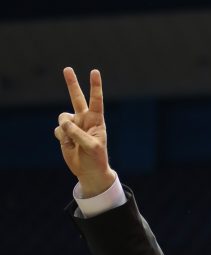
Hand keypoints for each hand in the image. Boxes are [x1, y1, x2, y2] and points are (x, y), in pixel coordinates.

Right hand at [54, 67, 115, 196]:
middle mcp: (84, 120)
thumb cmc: (96, 159)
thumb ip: (78, 133)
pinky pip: (58, 131)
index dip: (95, 86)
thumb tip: (64, 123)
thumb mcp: (91, 146)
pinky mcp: (64, 134)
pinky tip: (69, 146)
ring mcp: (73, 126)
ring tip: (73, 142)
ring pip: (63, 118)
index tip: (94, 72)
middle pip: (76, 98)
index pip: (96, 101)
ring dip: (66, 130)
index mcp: (96, 121)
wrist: (89, 172)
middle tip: (67, 69)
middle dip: (72, 83)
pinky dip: (62, 139)